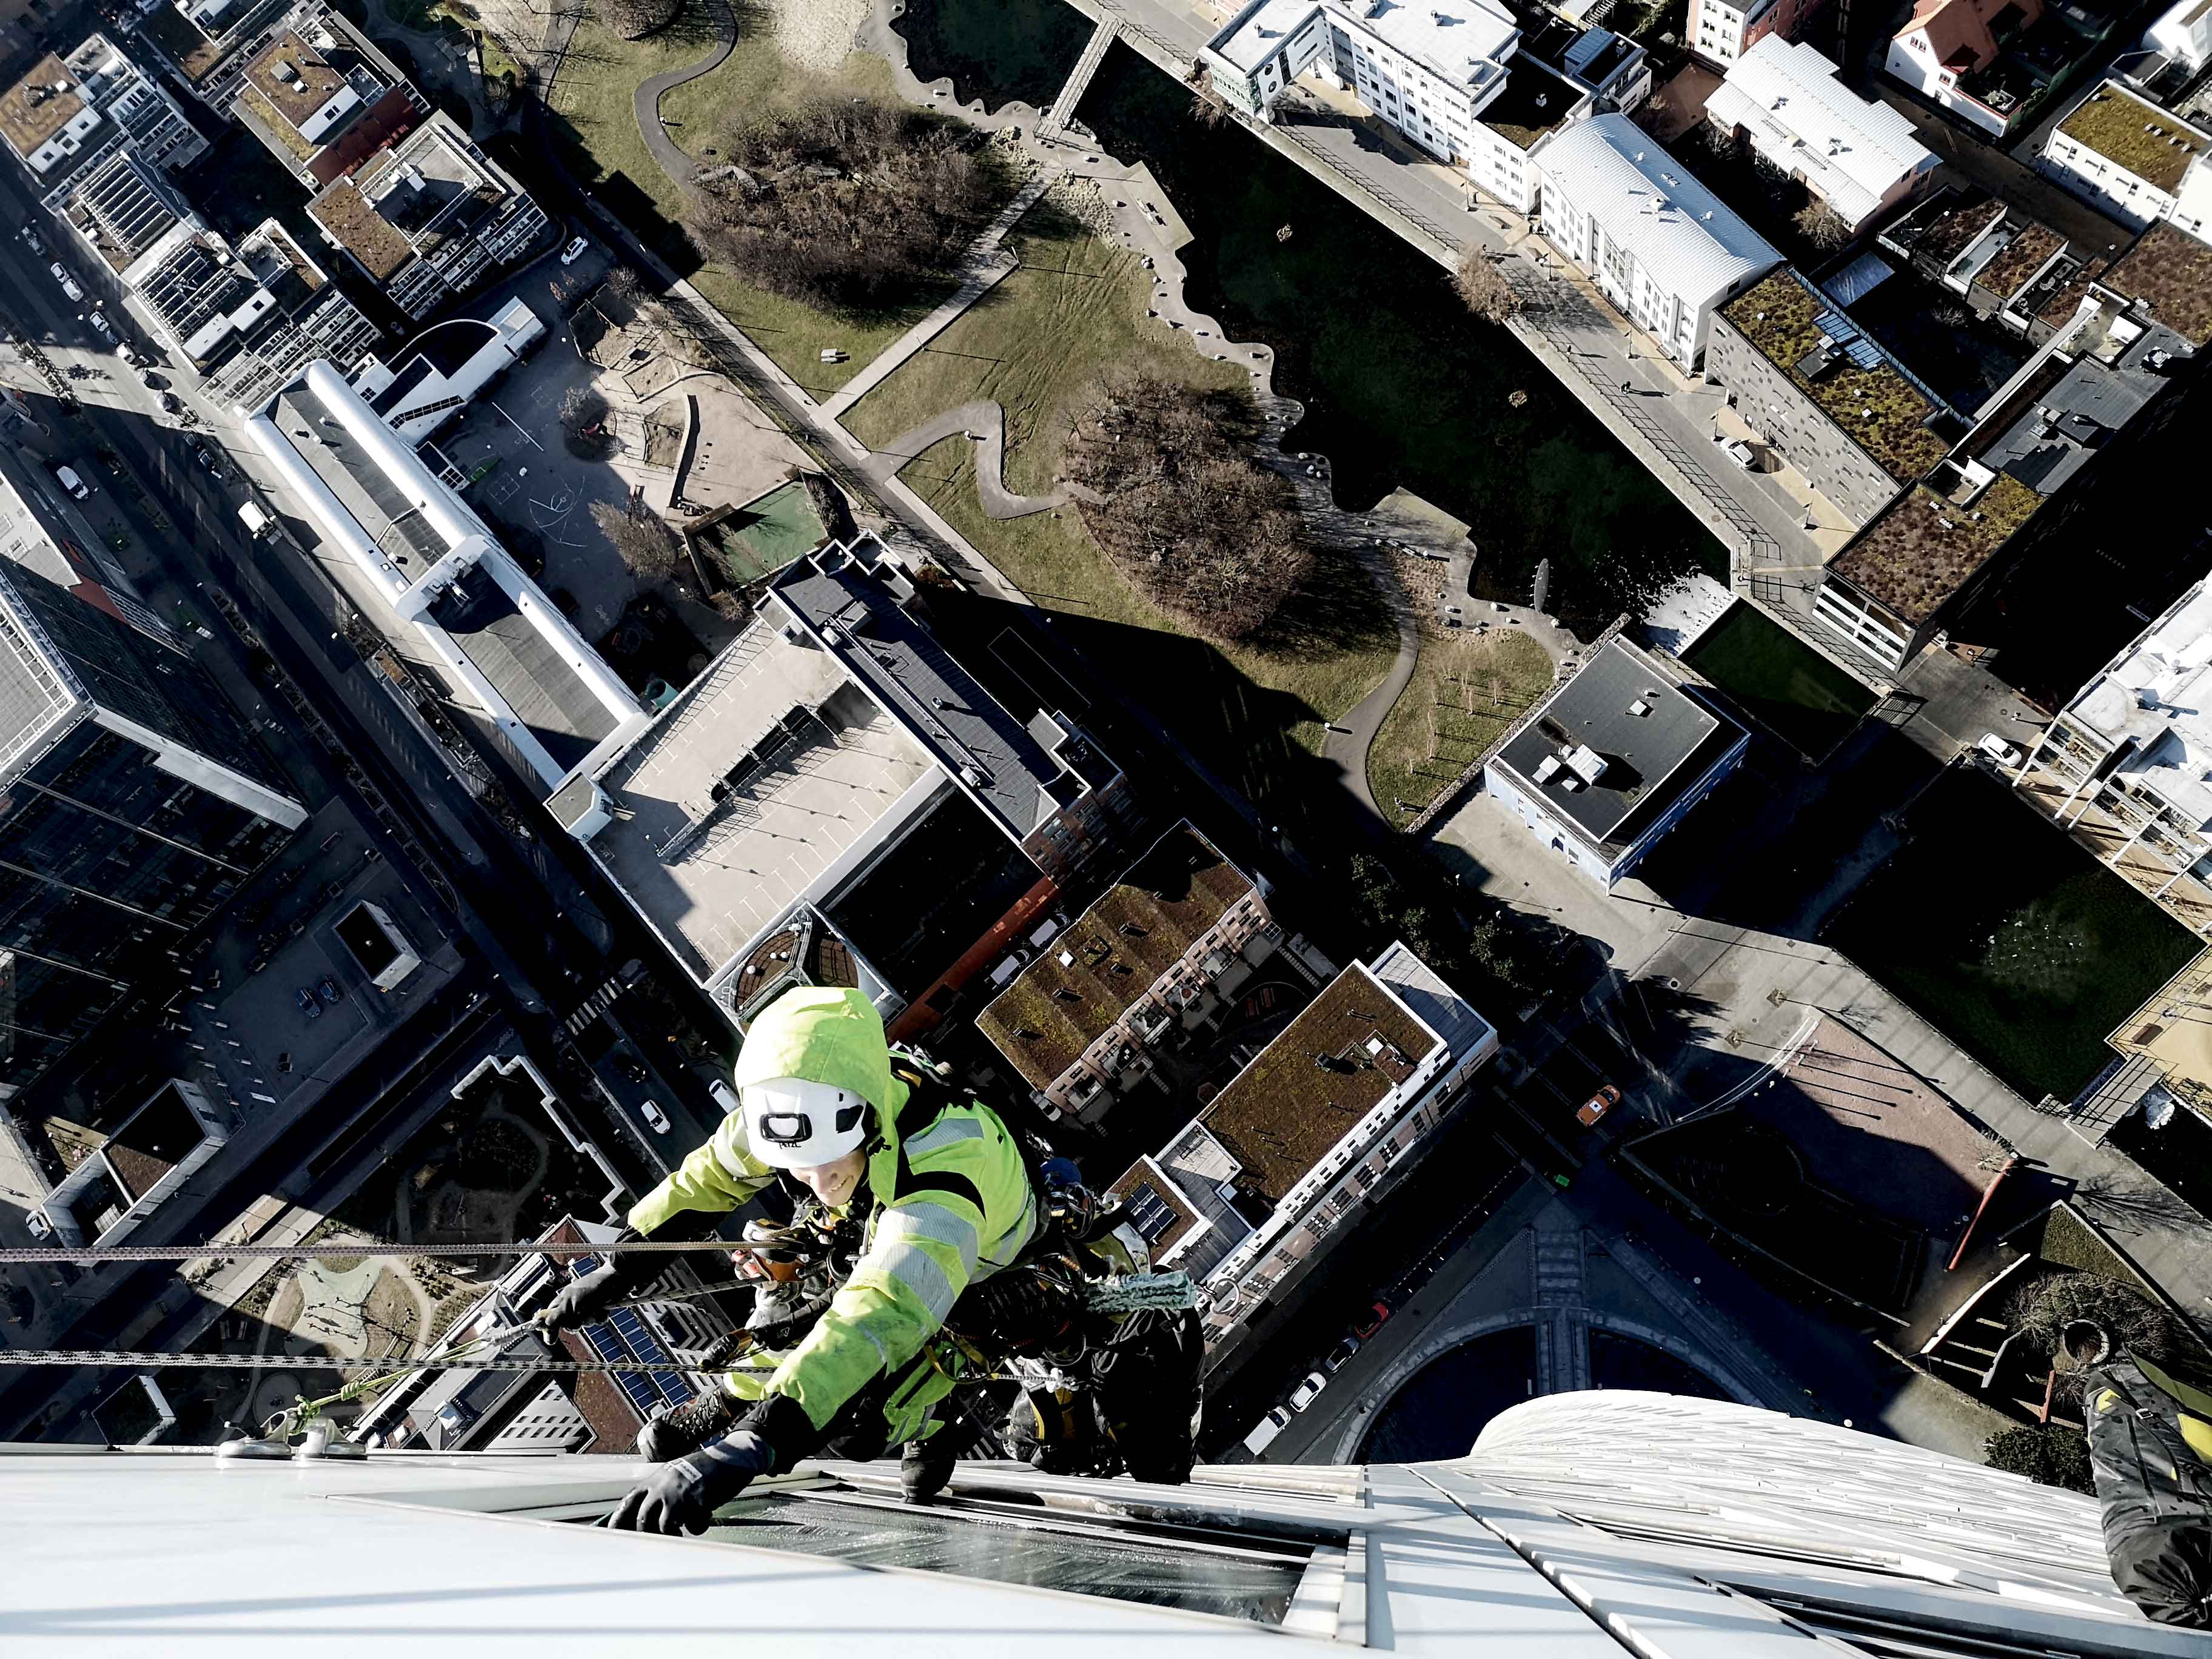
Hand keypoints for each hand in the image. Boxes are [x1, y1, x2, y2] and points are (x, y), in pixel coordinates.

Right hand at [532, 1262, 626, 1334]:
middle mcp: (573, 1305)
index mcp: (563, 1300)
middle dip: (576, 1323)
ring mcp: (586, 1308)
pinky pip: (597, 1321)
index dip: (550, 1328)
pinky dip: (601, 1316)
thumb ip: (559, 1315)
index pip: (550, 1317)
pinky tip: (604, 1308)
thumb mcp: (573, 1303)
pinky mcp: (598, 1309)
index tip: (551, 1340)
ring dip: (591, 1318)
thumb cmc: (592, 1287)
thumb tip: (545, 1325)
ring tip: (595, 1307)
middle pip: (569, 1325)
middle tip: (580, 1315)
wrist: (616, 1280)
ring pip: (585, 1324)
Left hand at [607, 1430, 774, 1534]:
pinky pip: (692, 1525)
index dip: (618, 1521)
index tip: (613, 1535)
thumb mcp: (674, 1476)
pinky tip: (703, 1517)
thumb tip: (646, 1518)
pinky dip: (697, 1526)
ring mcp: (679, 1494)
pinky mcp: (697, 1501)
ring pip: (664, 1526)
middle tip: (660, 1538)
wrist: (728, 1458)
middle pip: (643, 1519)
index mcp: (654, 1479)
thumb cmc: (702, 1469)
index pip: (628, 1502)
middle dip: (649, 1534)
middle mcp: (662, 1486)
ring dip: (672, 1534)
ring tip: (682, 1534)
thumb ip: (659, 1492)